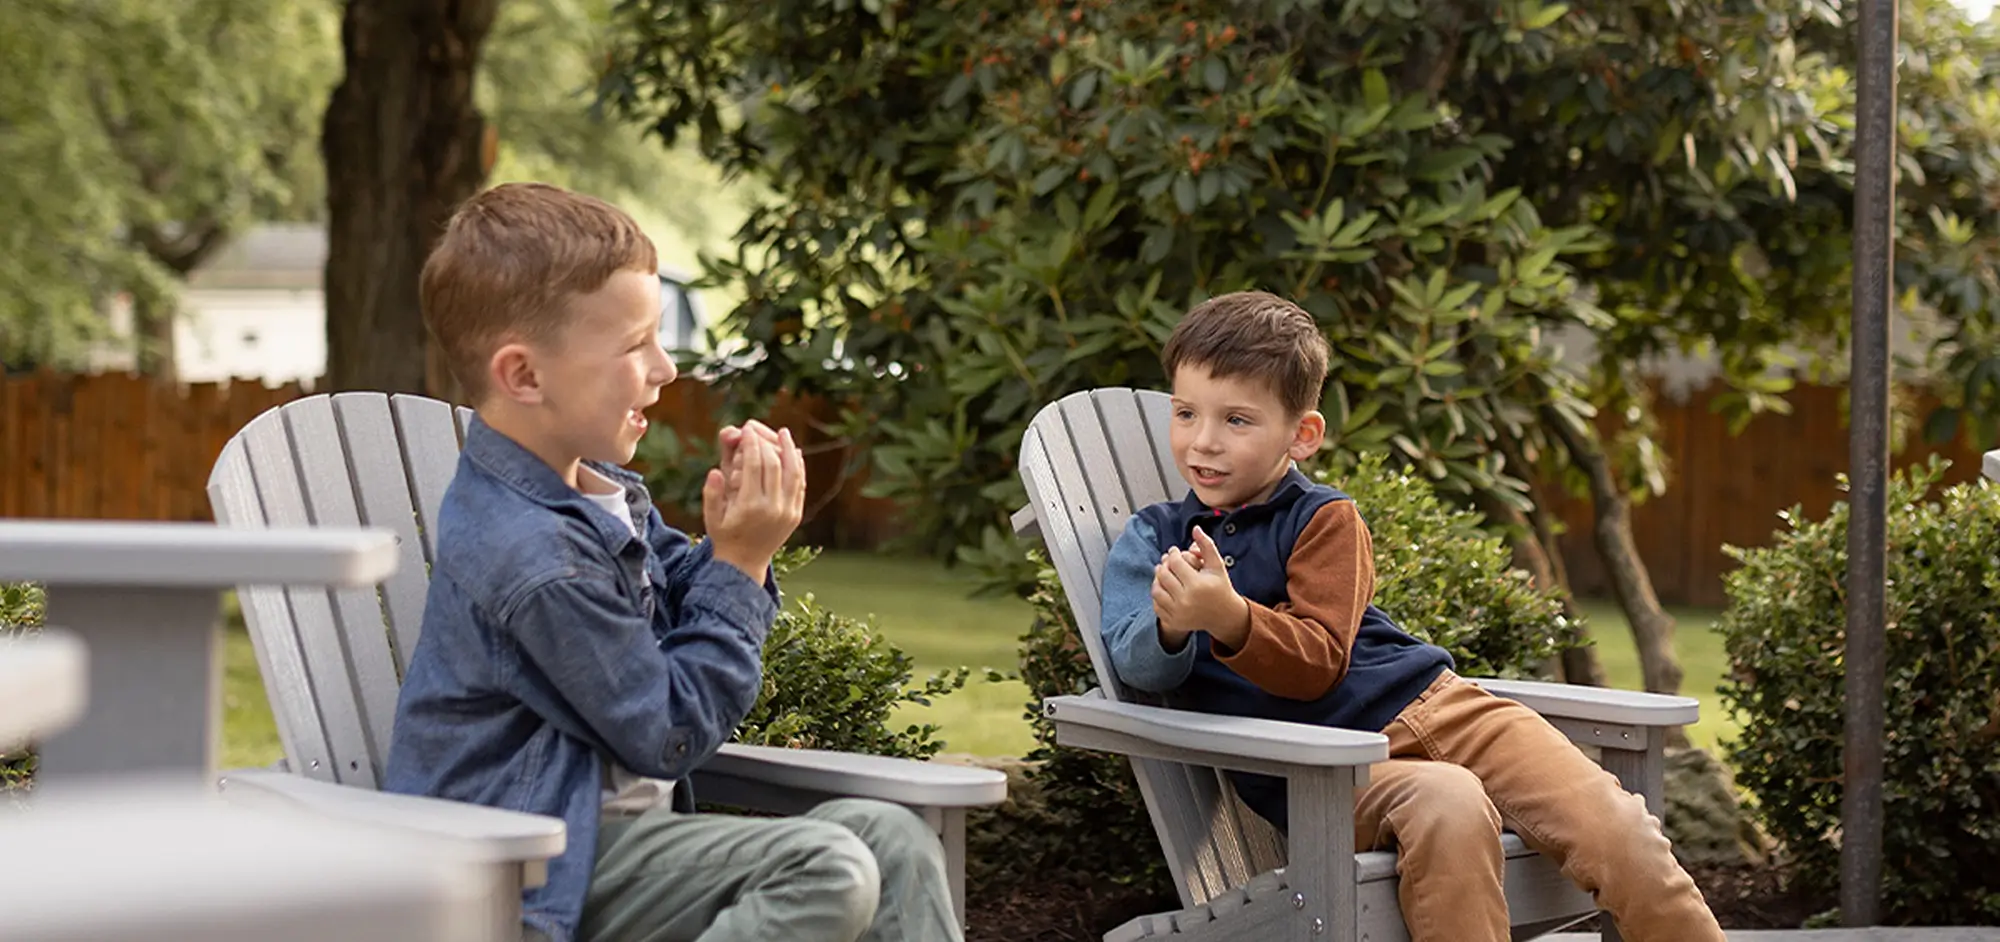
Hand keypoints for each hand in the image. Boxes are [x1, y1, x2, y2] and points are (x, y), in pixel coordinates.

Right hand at [704, 425, 805, 583]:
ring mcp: (787, 511)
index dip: (750, 444)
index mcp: (749, 506)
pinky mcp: (795, 514)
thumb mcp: (711, 518)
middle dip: (766, 442)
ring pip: (793, 473)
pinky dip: (798, 467)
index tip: (746, 429)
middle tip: (759, 429)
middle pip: (773, 465)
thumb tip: (716, 471)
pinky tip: (794, 453)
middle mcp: (771, 508)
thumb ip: (711, 494)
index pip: (753, 465)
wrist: (745, 564)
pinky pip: (799, 485)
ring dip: (789, 449)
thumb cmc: (725, 536)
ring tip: (784, 432)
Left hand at [1153, 527, 1249, 649]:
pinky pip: (1157, 605)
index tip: (1174, 551)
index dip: (1173, 553)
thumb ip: (1206, 545)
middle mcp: (1186, 600)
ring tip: (1162, 572)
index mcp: (1197, 585)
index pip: (1175, 563)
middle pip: (1163, 575)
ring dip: (1157, 578)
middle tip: (1167, 560)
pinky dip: (1158, 594)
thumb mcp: (1217, 565)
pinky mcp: (1174, 622)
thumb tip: (1195, 528)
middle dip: (1163, 564)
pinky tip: (1164, 587)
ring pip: (1156, 590)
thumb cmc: (1220, 586)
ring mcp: (1178, 613)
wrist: (1225, 615)